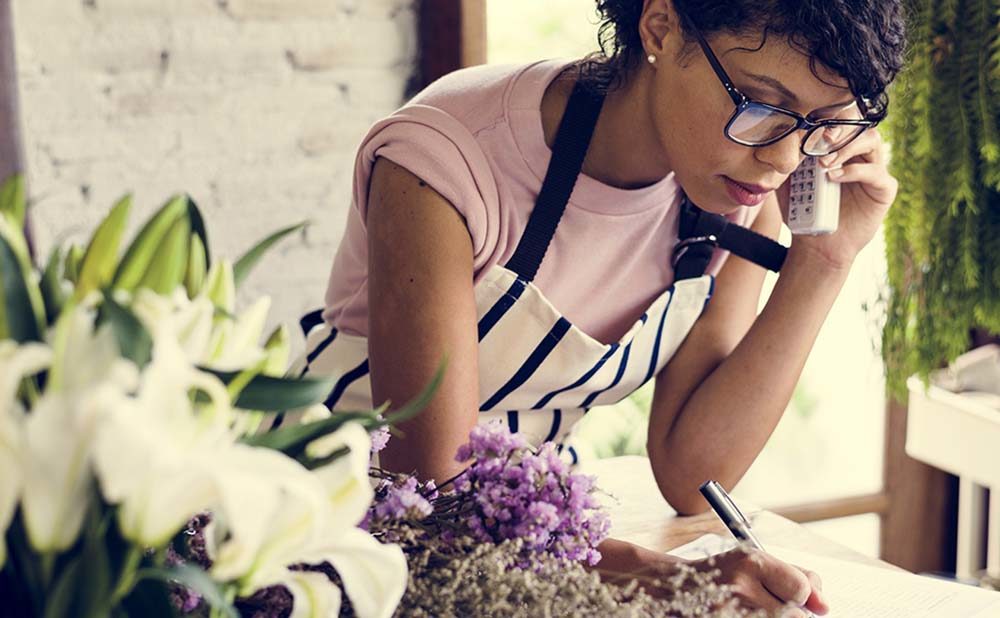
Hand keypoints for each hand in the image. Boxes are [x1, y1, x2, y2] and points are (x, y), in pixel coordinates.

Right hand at [690, 546, 829, 615]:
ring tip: (754, 610)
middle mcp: (739, 586)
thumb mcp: (758, 563)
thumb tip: (824, 606)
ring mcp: (728, 611)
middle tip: (767, 604)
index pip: (800, 589)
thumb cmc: (727, 574)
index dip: (798, 595)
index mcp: (750, 561)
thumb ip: (797, 577)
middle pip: (794, 615)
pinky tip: (746, 614)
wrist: (679, 586)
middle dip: (788, 612)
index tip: (787, 594)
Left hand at [777, 127, 897, 270]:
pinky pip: (877, 172)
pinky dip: (854, 171)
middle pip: (858, 124)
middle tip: (820, 141)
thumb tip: (779, 138)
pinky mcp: (884, 188)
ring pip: (871, 140)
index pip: (840, 120)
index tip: (809, 124)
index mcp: (839, 148)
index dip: (828, 118)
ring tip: (824, 163)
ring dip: (847, 146)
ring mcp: (873, 169)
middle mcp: (859, 154)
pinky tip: (834, 177)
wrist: (815, 244)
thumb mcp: (787, 183)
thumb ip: (786, 161)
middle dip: (838, 129)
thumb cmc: (803, 212)